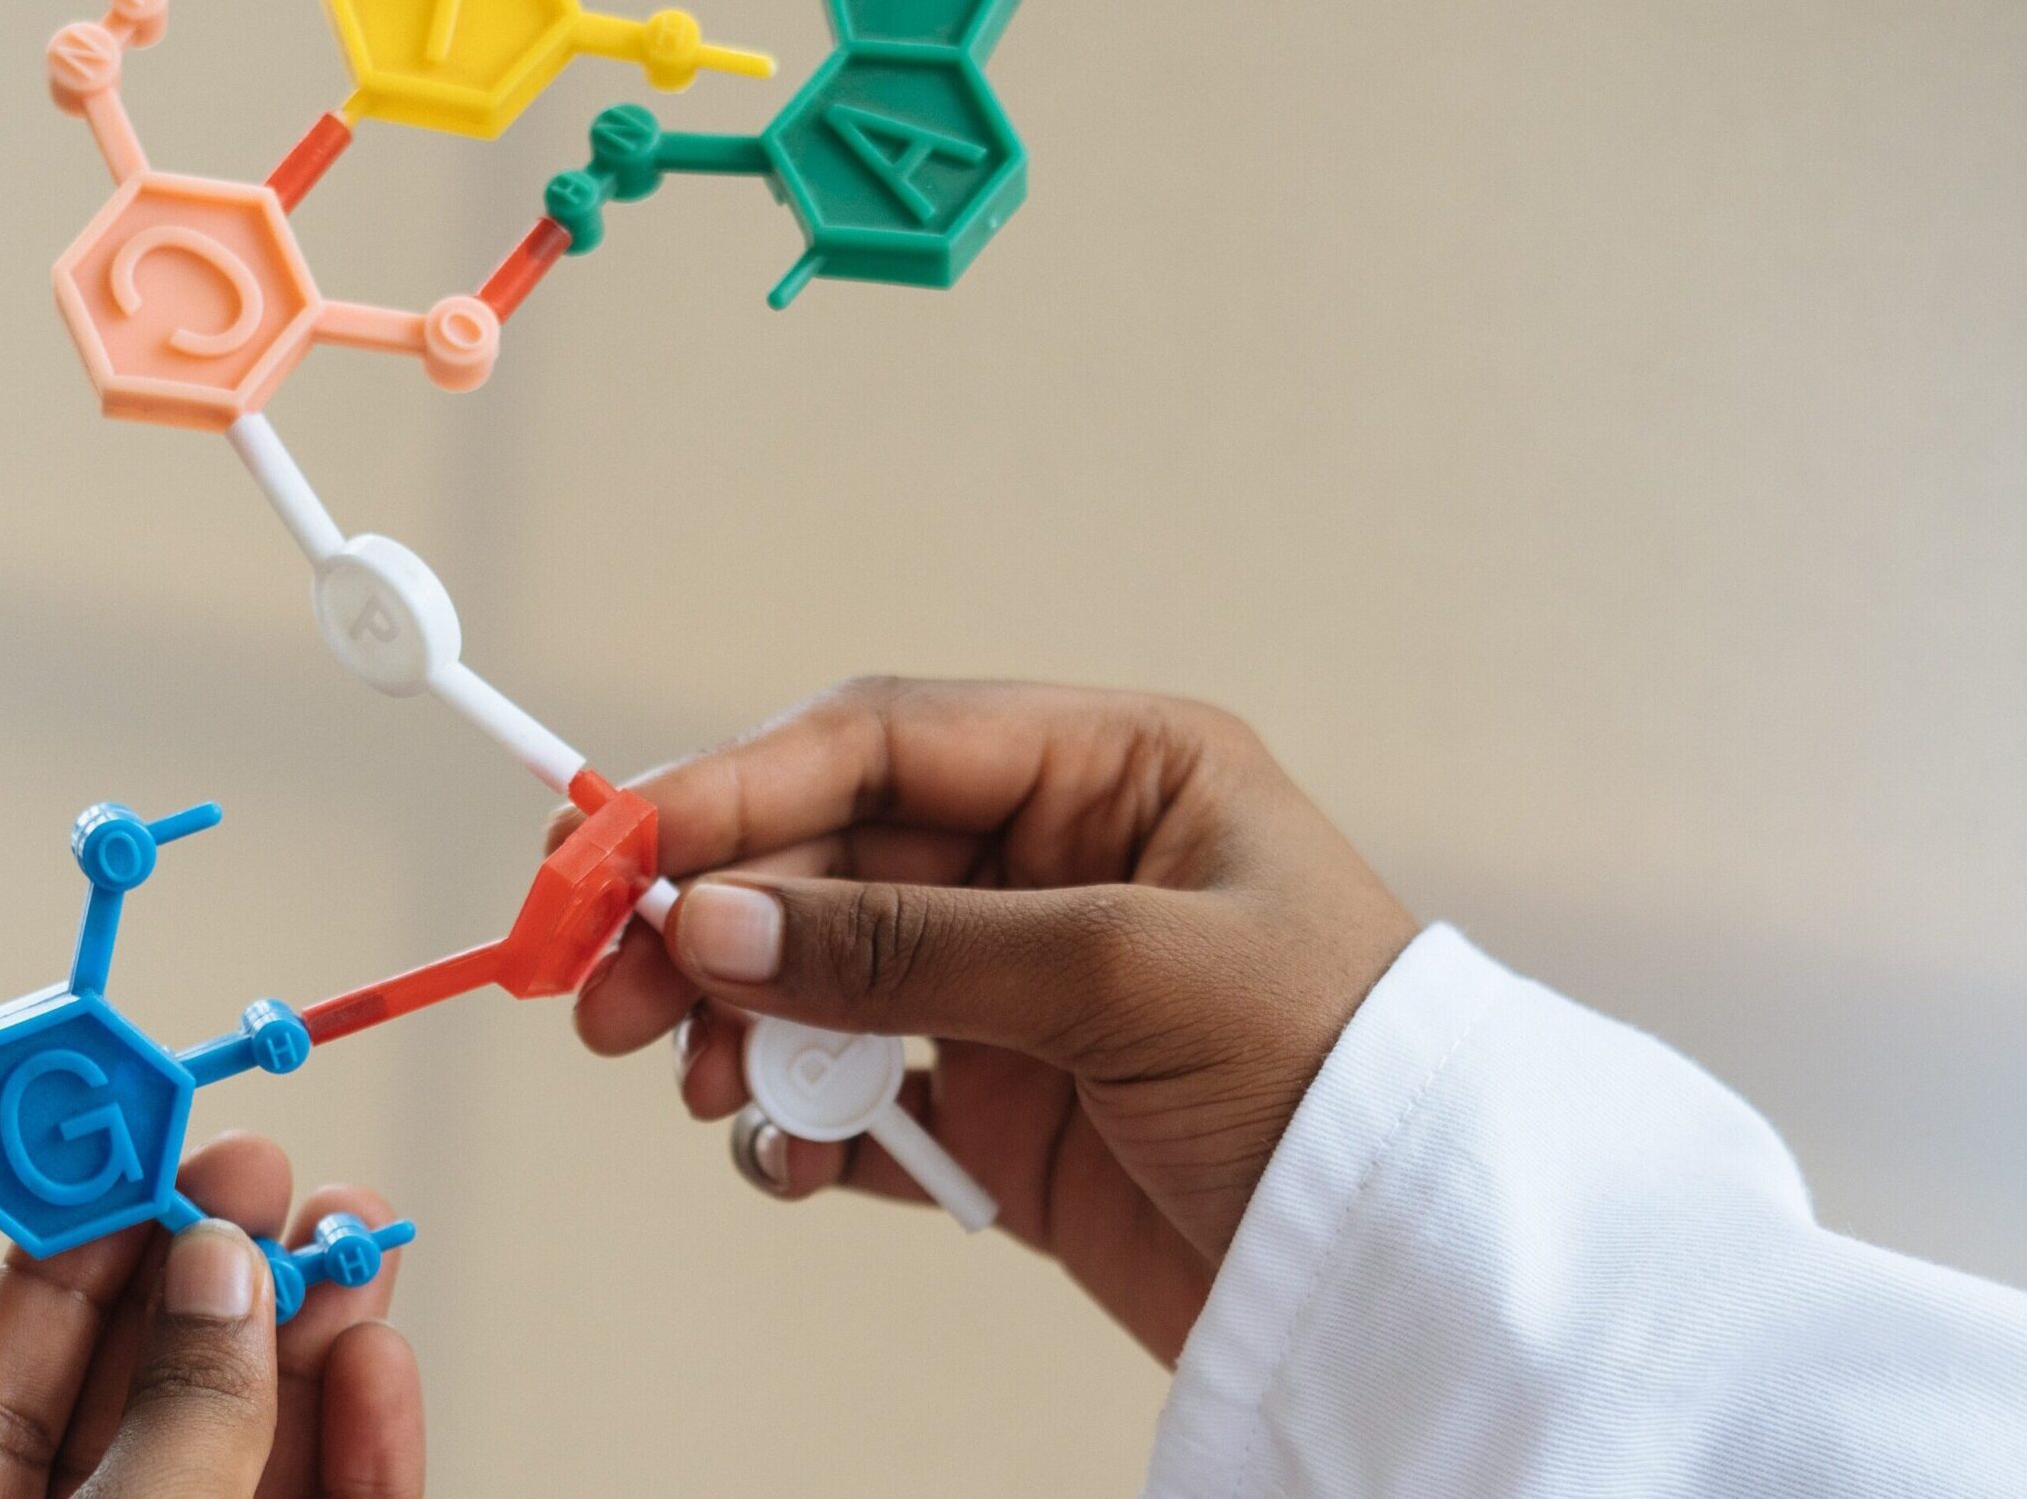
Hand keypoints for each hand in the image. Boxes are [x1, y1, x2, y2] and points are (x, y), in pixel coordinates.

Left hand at [0, 1132, 420, 1498]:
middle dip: (218, 1278)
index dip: (73, 1263)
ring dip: (314, 1342)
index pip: (0, 1389)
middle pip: (146, 1400)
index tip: (140, 1160)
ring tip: (355, 1240)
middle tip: (267, 1175)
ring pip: (255, 1449)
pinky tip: (381, 1366)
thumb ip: (170, 1422)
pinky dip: (368, 1448)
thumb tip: (218, 1272)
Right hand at [566, 678, 1418, 1361]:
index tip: (616, 851)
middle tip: (606, 999)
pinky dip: (807, 1131)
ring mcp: (1023, 992)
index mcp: (1109, 772)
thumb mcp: (1123, 975)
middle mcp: (1054, 867)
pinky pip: (863, 1097)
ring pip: (826, 980)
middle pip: (829, 862)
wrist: (1420, 1281)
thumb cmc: (1333, 1072)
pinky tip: (793, 1166)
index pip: (881, 744)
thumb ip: (908, 947)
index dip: (735, 787)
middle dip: (714, 926)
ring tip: (715, 1098)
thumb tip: (717, 923)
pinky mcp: (1008, 1112)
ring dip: (749, 1033)